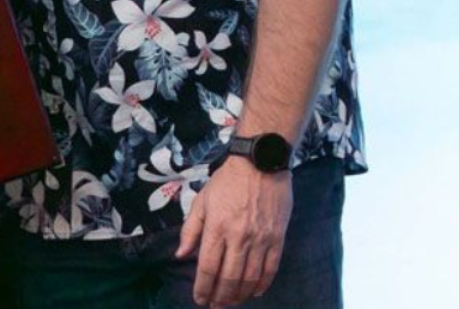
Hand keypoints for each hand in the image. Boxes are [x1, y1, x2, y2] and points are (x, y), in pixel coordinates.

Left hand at [176, 158, 292, 307]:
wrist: (260, 163)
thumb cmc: (227, 181)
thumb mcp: (202, 200)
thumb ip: (191, 230)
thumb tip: (180, 255)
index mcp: (217, 227)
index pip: (208, 266)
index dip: (203, 287)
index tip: (199, 299)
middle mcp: (239, 236)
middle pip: (229, 277)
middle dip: (221, 297)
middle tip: (215, 306)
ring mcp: (260, 238)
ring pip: (250, 277)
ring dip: (240, 295)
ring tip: (232, 302)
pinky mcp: (278, 237)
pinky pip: (271, 268)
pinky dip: (263, 284)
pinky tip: (255, 292)